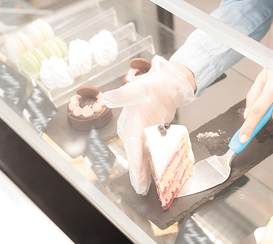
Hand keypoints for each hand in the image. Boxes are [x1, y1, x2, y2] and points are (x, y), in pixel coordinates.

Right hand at [103, 56, 194, 194]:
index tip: (138, 178)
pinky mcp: (150, 133)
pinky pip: (150, 150)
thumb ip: (123, 95)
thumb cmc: (152, 84)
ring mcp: (142, 132)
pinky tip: (155, 172)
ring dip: (143, 171)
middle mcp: (133, 130)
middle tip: (141, 189)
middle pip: (136, 155)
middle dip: (138, 173)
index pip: (132, 147)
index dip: (135, 164)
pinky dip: (151, 162)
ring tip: (146, 187)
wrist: (164, 82)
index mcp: (130, 122)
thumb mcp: (138, 89)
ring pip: (142, 155)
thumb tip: (108, 97)